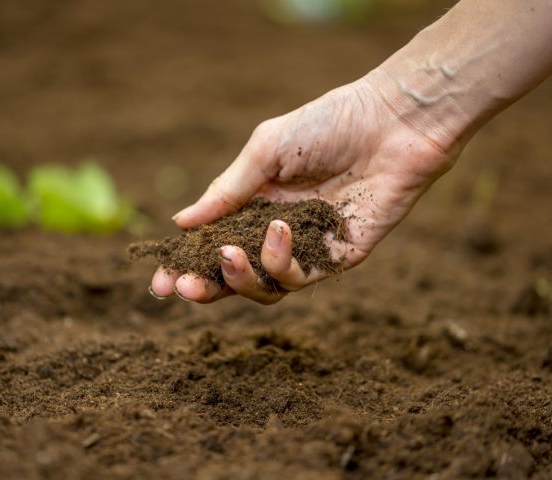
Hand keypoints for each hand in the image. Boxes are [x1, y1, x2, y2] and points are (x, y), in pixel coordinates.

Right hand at [151, 74, 456, 303]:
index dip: (186, 265)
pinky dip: (281, 261)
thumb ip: (226, 190)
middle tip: (185, 288)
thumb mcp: (265, 151)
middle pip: (235, 277)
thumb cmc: (327, 125)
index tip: (160, 280)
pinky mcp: (337, 258)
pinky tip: (279, 230)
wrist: (391, 123)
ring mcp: (307, 248)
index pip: (213, 244)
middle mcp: (277, 232)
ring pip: (265, 288)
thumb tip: (180, 222)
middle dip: (207, 287)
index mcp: (254, 205)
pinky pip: (301, 278)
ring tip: (231, 251)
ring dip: (241, 277)